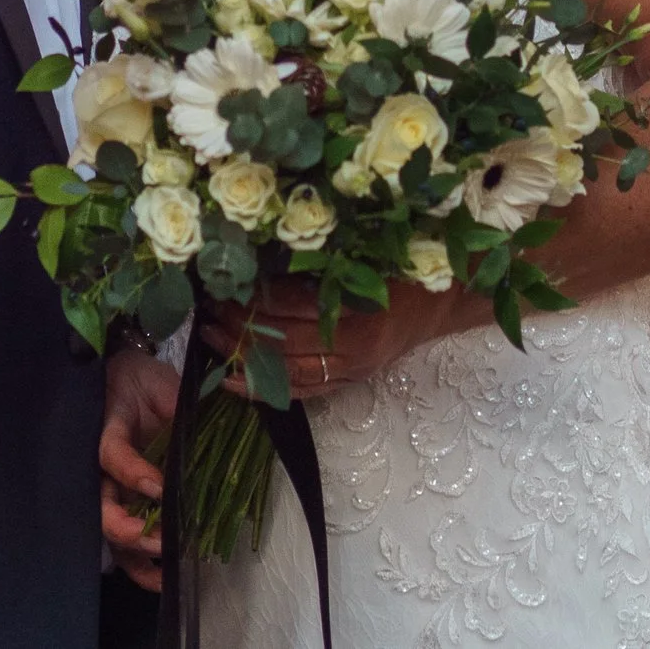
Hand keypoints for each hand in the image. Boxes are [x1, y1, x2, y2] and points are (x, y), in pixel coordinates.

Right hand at [99, 347, 177, 592]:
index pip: (112, 455)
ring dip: (137, 555)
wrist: (127, 381)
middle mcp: (101, 468)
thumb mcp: (156, 384)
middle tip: (163, 538)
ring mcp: (111, 491)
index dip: (134, 473)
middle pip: (103, 507)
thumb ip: (174, 403)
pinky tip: (166, 577)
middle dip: (131, 529)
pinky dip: (143, 565)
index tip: (160, 489)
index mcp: (107, 431)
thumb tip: (207, 418)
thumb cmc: (141, 380)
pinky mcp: (126, 506)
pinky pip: (126, 543)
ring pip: (111, 533)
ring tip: (166, 572)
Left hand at [200, 279, 459, 399]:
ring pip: (287, 371)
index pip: (292, 305)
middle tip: (208, 311)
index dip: (254, 297)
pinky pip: (301, 392)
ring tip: (212, 340)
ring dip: (244, 357)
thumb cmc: (402, 270)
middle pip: (284, 340)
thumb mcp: (364, 256)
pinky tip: (233, 381)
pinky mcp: (350, 381)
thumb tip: (257, 257)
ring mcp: (351, 368)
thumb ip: (319, 263)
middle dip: (241, 327)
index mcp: (357, 305)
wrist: (441, 304)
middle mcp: (353, 343)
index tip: (223, 283)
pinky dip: (263, 390)